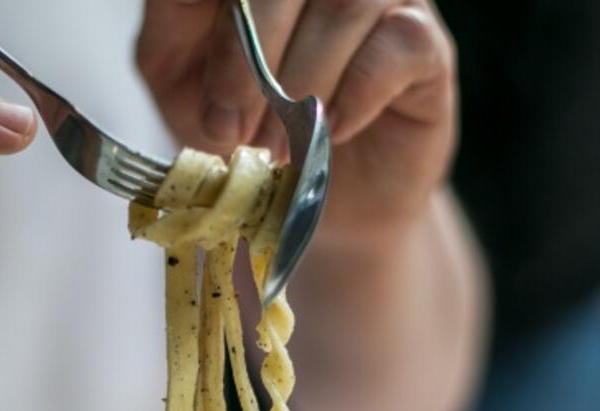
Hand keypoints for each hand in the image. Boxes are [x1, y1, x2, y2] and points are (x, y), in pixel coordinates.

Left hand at [136, 0, 455, 248]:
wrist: (311, 201)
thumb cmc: (241, 129)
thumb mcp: (180, 80)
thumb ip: (173, 23)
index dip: (222, 26)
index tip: (209, 102)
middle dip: (250, 58)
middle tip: (232, 131)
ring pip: (346, 3)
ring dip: (302, 84)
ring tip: (278, 147)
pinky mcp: (426, 43)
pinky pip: (399, 43)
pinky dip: (355, 95)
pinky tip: (333, 132)